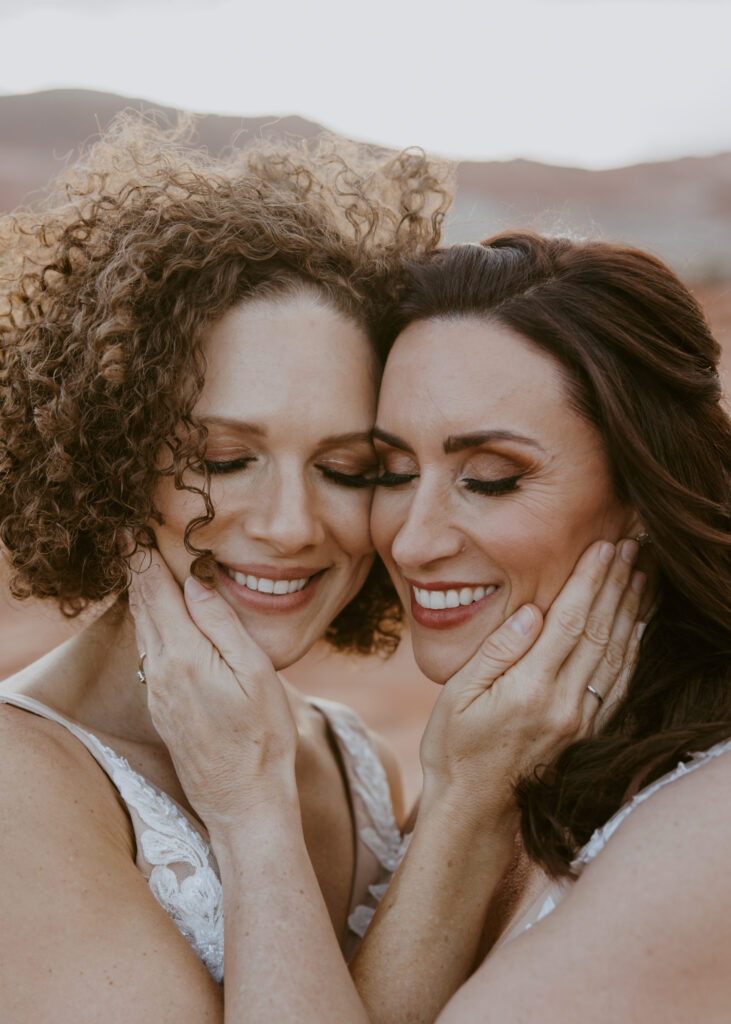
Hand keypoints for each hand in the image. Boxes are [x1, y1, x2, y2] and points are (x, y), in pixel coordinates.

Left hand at [128, 549, 298, 836]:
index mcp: (183, 656)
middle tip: (131, 537)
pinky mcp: (161, 708)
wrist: (243, 800)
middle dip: (136, 570)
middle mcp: (160, 672)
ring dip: (140, 596)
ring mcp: (157, 692)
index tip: (133, 529)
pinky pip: (148, 652)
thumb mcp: (255, 672)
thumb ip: (222, 624)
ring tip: (142, 567)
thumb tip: (196, 584)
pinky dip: (148, 623)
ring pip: (141, 630)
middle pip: (141, 608)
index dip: (142, 558)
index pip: (154, 593)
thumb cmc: (261, 736)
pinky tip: (158, 618)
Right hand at [419, 539, 644, 829]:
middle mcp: (564, 704)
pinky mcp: (588, 734)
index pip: (569, 621)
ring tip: (642, 576)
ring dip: (632, 611)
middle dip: (617, 584)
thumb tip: (533, 613)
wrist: (474, 810)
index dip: (589, 580)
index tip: (603, 547)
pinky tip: (639, 629)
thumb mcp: (458, 696)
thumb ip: (497, 652)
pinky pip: (619, 685)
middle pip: (599, 632)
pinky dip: (633, 653)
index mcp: (530, 688)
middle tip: (631, 547)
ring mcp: (581, 721)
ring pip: (616, 655)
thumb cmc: (455, 749)